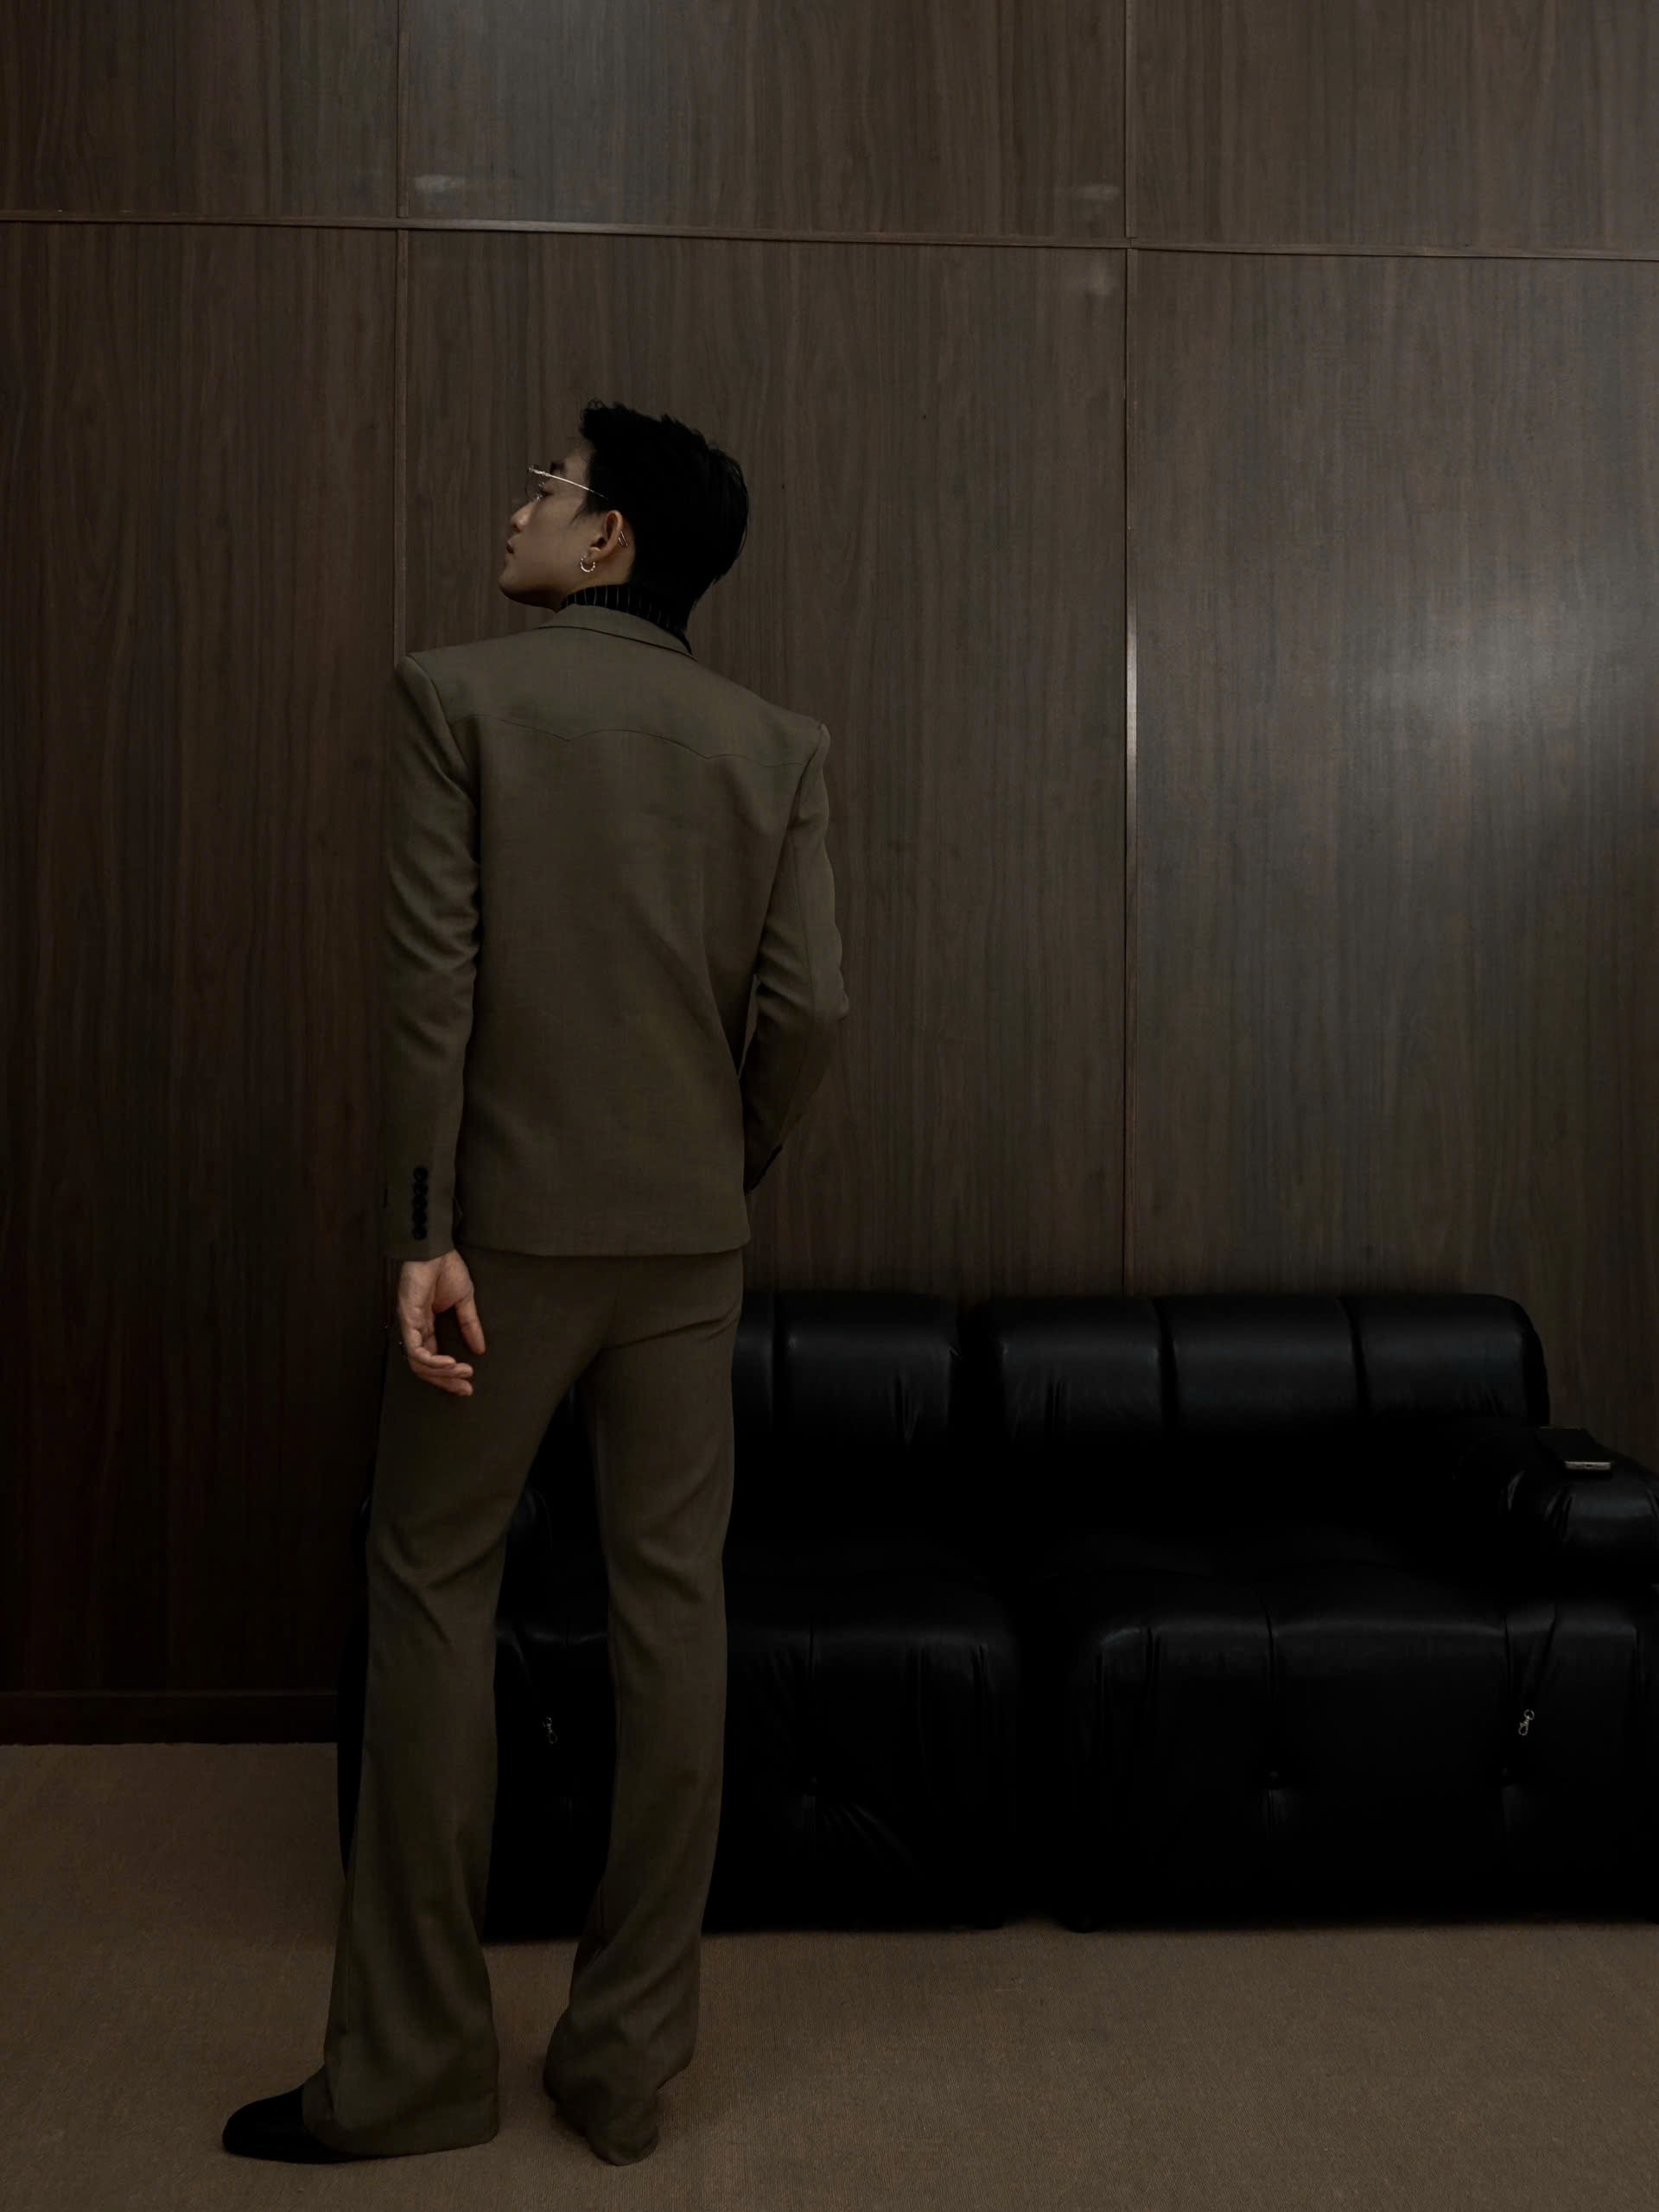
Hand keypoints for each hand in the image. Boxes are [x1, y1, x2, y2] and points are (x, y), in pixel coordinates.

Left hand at [394, 1249, 485, 1395]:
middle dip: (446, 1381)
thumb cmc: (446, 1269)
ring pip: (419, 1363)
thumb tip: (480, 1349)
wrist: (436, 1249)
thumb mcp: (464, 1301)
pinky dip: (432, 1361)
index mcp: (427, 1327)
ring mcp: (409, 1326)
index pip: (433, 1360)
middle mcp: (415, 1330)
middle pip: (425, 1368)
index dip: (449, 1375)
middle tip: (466, 1389)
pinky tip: (449, 1363)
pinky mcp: (407, 1319)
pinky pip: (416, 1349)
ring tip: (463, 1373)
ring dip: (442, 1373)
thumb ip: (469, 1325)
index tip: (468, 1385)